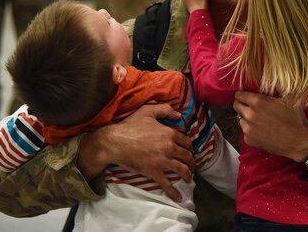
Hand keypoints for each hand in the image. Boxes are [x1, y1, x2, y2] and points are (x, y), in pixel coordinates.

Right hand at [77, 104, 194, 201]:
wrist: (115, 142)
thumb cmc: (130, 126)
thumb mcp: (148, 111)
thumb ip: (165, 110)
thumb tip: (178, 115)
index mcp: (169, 133)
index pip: (186, 142)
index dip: (190, 148)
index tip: (189, 151)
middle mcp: (169, 147)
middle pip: (187, 156)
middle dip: (191, 162)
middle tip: (191, 166)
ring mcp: (162, 161)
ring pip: (182, 170)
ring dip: (188, 175)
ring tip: (189, 178)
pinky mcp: (154, 172)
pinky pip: (167, 184)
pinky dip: (174, 192)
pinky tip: (179, 198)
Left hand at [233, 91, 307, 161]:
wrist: (299, 142)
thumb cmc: (296, 119)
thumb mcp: (290, 97)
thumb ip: (278, 87)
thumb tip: (273, 78)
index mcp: (258, 102)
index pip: (239, 95)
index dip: (243, 94)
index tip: (247, 95)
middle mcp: (250, 115)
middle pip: (236, 105)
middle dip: (242, 104)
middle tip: (251, 106)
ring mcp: (248, 128)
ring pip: (240, 119)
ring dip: (246, 117)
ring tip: (257, 118)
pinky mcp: (250, 140)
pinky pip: (244, 131)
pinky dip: (250, 129)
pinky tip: (260, 129)